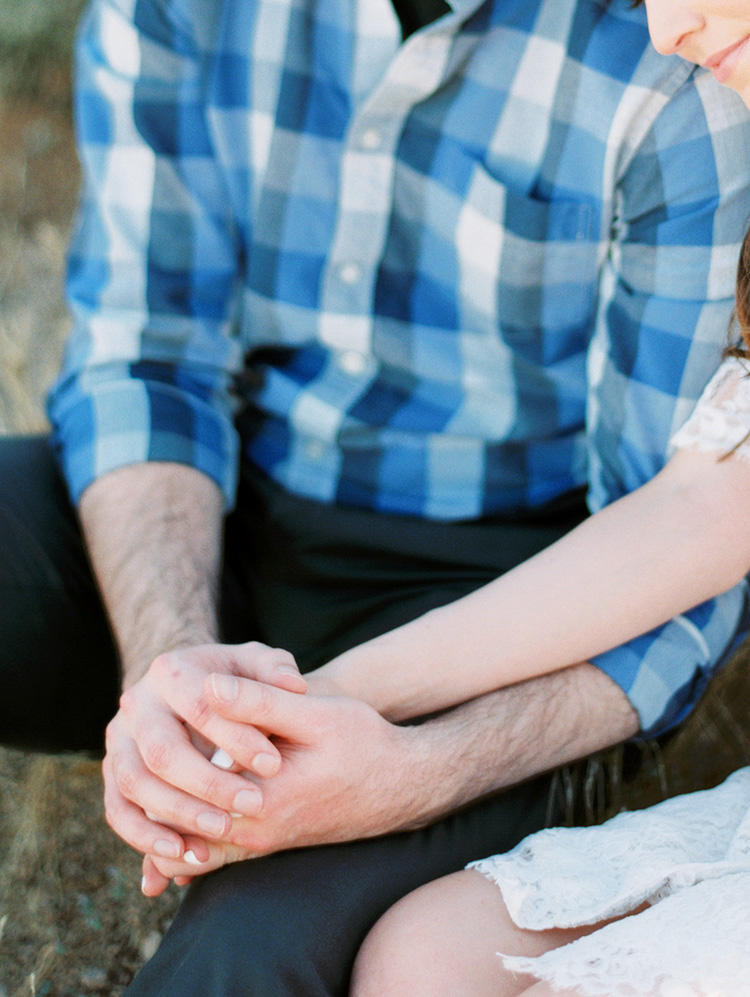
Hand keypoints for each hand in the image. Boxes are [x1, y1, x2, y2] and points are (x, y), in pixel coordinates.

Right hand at [103, 642, 306, 863]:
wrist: (189, 687)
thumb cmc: (233, 679)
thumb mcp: (256, 664)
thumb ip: (275, 671)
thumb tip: (293, 684)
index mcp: (171, 671)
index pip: (200, 706)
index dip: (236, 737)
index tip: (273, 765)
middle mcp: (136, 704)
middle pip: (162, 750)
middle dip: (209, 784)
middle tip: (253, 804)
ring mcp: (120, 740)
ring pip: (135, 784)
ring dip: (178, 815)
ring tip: (222, 833)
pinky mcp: (113, 772)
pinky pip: (118, 811)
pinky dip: (145, 837)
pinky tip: (183, 853)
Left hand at [140, 674, 424, 891]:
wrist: (401, 785)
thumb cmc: (363, 744)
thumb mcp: (317, 713)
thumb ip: (260, 703)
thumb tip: (207, 687)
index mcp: (262, 800)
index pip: (186, 787)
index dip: (161, 750)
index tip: (145, 710)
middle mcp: (255, 833)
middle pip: (177, 829)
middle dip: (151, 794)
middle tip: (130, 749)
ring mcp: (260, 844)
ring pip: (189, 847)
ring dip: (166, 817)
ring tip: (146, 776)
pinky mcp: (266, 843)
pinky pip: (211, 852)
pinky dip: (188, 834)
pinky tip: (178, 804)